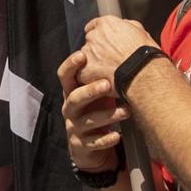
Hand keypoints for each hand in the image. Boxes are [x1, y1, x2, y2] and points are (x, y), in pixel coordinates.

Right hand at [58, 51, 129, 176]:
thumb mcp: (97, 92)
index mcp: (72, 92)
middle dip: (90, 90)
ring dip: (107, 114)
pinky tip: (117, 136)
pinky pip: (93, 142)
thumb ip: (102, 73)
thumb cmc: (97, 110)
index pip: (64, 76)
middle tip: (107, 84)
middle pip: (74, 98)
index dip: (70, 65)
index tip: (82, 54)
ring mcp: (75, 128)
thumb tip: (119, 44)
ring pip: (87, 121)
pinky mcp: (82, 145)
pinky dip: (105, 139)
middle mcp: (70, 109)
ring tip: (125, 111)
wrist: (91, 145)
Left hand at [79, 15, 158, 85]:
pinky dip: (91, 78)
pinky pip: (83, 74)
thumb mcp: (141, 32)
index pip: (93, 26)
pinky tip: (104, 80)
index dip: (98, 35)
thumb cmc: (145, 55)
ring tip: (110, 72)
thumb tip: (124, 25)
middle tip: (110, 60)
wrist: (144, 74)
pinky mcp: (85, 70)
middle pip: (89, 42)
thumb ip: (127, 25)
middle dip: (97, 50)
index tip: (102, 42)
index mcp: (106, 24)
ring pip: (85, 58)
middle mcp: (94, 36)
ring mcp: (88, 52)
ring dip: (94, 64)